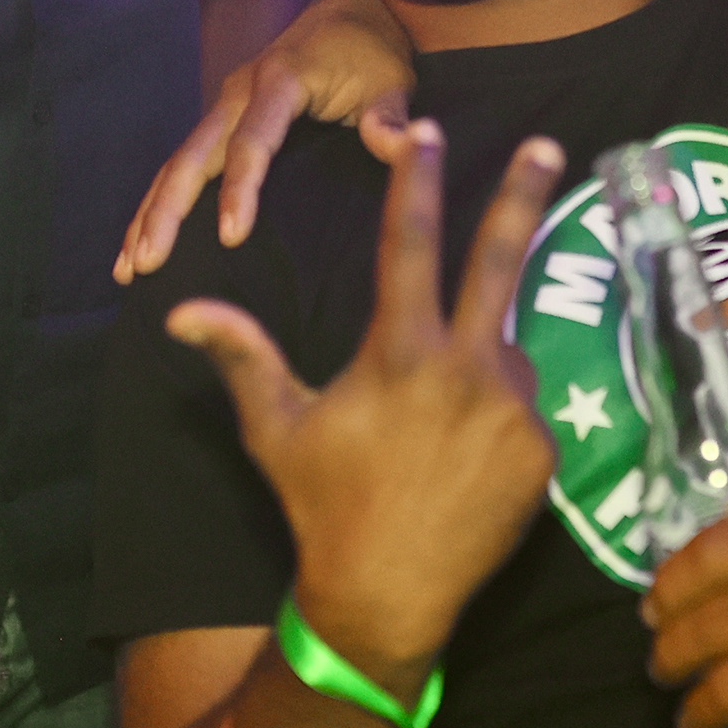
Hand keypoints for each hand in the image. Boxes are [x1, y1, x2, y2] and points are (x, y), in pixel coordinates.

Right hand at [118, 0, 418, 281]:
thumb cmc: (373, 52)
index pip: (252, 142)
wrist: (352, 11)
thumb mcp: (391, 81)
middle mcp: (239, 90)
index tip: (230, 236)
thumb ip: (390, 118)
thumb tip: (402, 146)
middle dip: (168, 210)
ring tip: (130, 267)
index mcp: (280, 81)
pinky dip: (161, 200)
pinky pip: (186, 161)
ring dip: (151, 212)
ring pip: (178, 162)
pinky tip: (142, 240)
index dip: (239, 189)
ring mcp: (225, 102)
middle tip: (149, 262)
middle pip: (193, 155)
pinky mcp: (223, 116)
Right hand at [165, 121, 560, 691]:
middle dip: (521, 194)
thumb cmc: (323, 505)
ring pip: (504, 351)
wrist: (385, 597)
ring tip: (439, 424)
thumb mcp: (277, 428)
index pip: (408, 244)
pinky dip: (498, 414)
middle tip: (546, 143)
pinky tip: (464, 455)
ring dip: (481, 361)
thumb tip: (181, 311)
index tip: (427, 130)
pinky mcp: (542, 452)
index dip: (415, 181)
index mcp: (400, 354)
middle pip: (499, 260)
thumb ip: (242, 356)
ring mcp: (513, 412)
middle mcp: (466, 371)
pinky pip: (522, 409)